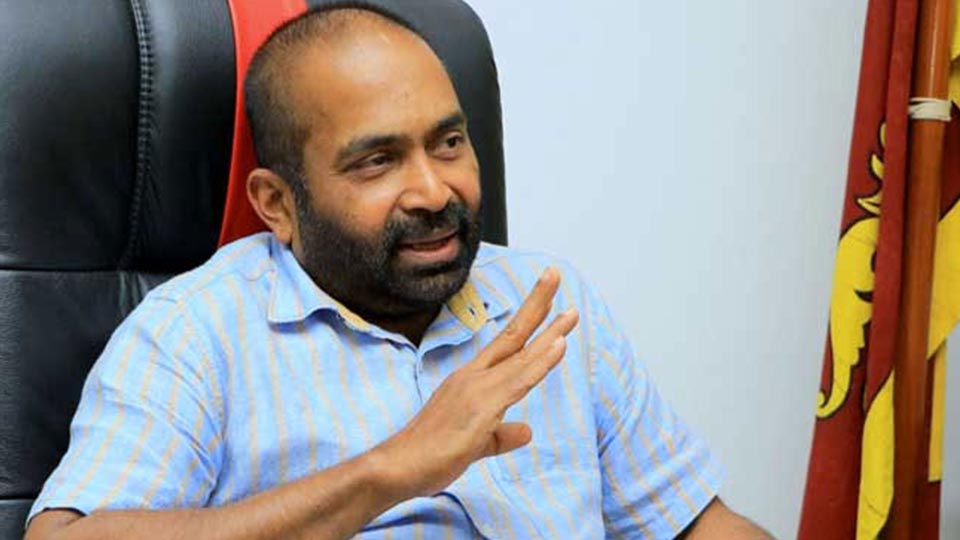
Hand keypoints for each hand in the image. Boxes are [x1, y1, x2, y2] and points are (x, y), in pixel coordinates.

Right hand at [371, 267, 578, 497]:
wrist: (399, 465)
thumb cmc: (429, 454)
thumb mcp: (475, 442)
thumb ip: (501, 434)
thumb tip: (524, 431)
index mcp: (471, 380)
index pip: (506, 343)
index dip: (529, 320)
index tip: (549, 298)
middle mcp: (475, 376)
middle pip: (513, 335)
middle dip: (538, 304)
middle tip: (555, 273)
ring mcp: (478, 388)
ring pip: (521, 355)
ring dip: (550, 331)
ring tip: (571, 311)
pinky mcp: (482, 407)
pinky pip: (519, 380)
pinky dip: (540, 361)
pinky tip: (558, 345)